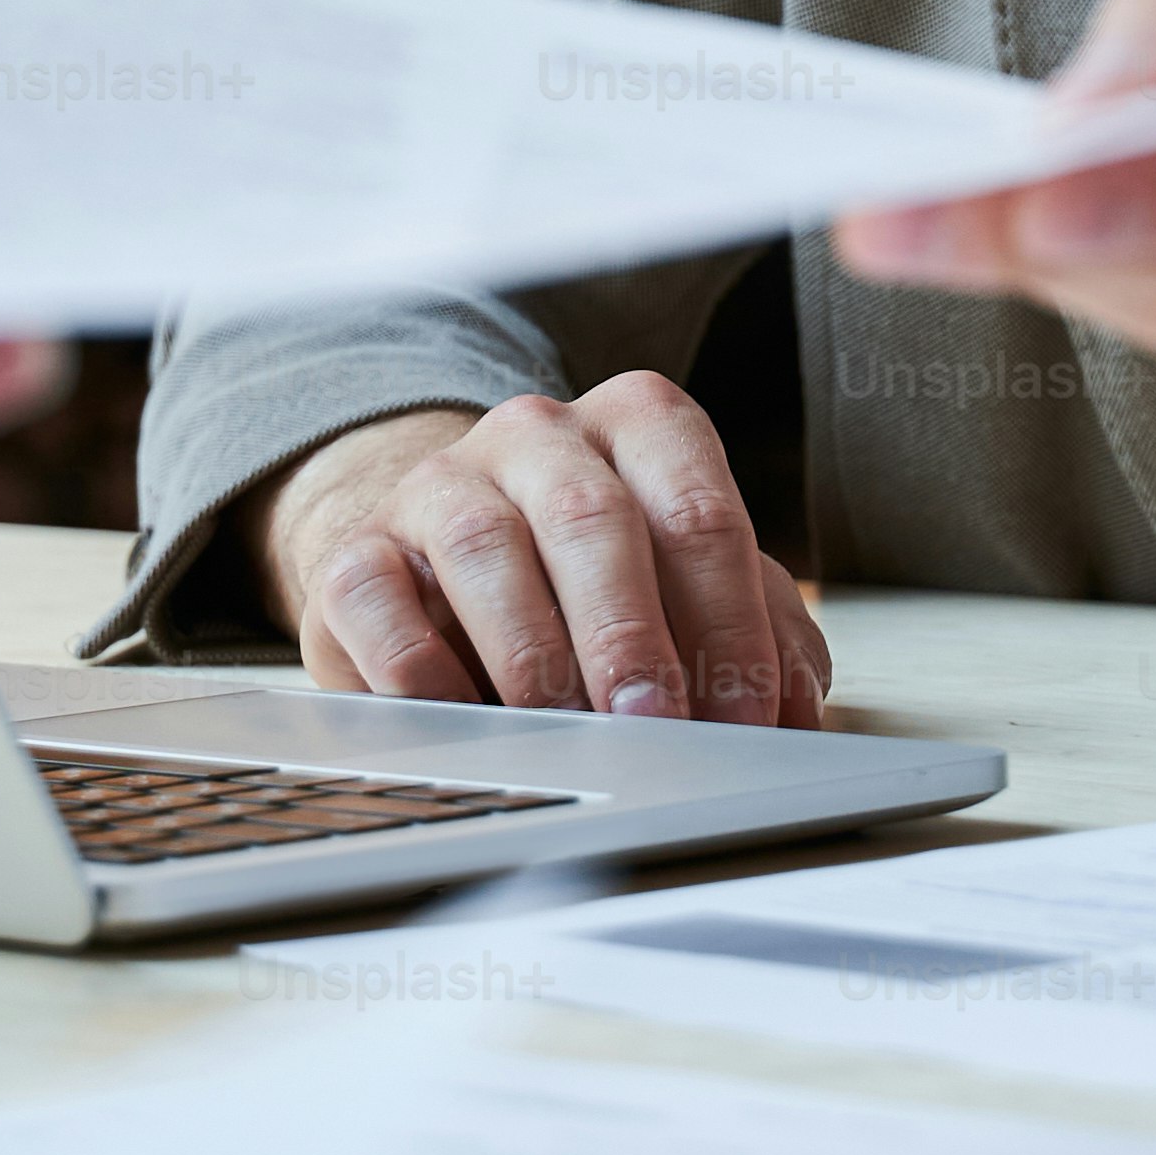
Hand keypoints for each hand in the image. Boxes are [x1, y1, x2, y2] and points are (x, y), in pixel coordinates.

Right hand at [254, 381, 828, 727]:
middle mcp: (537, 434)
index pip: (695, 507)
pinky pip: (376, 596)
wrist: (438, 561)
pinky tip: (464, 719)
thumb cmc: (589, 580)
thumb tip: (800, 715)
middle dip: (632, 631)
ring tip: (571, 729)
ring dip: (535, 651)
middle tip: (658, 720)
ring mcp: (438, 483)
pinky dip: (420, 666)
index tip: (746, 714)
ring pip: (486, 546)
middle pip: (592, 518)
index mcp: (636, 425)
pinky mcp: (355, 550)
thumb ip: (756, 632)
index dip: (729, 618)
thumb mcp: (687, 588)